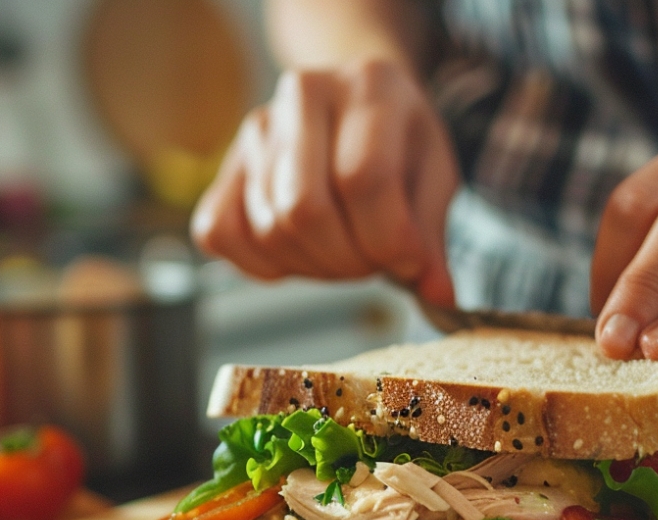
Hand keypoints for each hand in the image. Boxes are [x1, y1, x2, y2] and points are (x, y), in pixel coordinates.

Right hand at [191, 60, 459, 304]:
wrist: (357, 111)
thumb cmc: (400, 148)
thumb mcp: (434, 180)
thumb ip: (432, 235)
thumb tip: (436, 295)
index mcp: (370, 86)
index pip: (363, 179)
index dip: (387, 240)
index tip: (409, 264)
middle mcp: (304, 93)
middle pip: (304, 209)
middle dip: (346, 260)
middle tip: (371, 262)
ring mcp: (257, 128)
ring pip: (270, 229)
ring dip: (313, 267)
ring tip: (343, 252)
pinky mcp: (227, 166)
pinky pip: (220, 232)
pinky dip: (260, 265)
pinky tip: (298, 257)